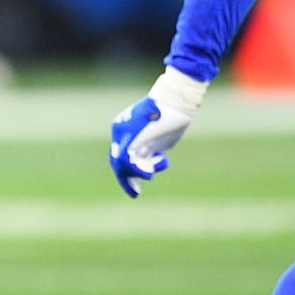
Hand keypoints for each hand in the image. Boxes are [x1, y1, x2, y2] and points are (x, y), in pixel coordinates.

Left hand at [108, 67, 207, 196]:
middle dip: (127, 179)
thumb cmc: (172, 116)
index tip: (143, 179)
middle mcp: (121, 131)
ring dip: (135, 175)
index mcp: (124, 129)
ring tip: (150, 174)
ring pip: (120, 163)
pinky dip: (136, 170)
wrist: (175, 101)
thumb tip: (150, 165)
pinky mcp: (130, 137)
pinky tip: (149, 173)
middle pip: (118, 161)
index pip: (121, 155)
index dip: (130, 171)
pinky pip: (125, 160)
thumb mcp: (159, 137)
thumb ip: (150, 150)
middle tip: (136, 193)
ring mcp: (124, 134)